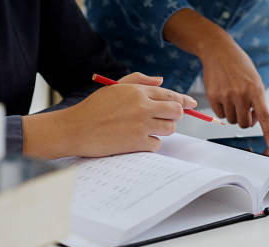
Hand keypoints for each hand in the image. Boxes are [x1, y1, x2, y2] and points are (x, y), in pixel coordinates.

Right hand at [22, 73, 196, 157]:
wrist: (76, 129)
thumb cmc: (93, 108)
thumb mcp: (115, 88)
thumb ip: (139, 81)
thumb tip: (161, 80)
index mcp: (137, 91)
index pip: (170, 95)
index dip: (184, 100)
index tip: (192, 104)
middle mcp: (143, 106)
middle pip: (176, 111)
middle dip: (175, 116)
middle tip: (166, 119)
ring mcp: (142, 125)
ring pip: (169, 128)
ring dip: (162, 130)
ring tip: (146, 129)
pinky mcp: (138, 142)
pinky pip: (156, 144)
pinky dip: (150, 144)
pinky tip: (136, 141)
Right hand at [162, 8, 268, 147]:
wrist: (218, 50)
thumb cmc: (238, 65)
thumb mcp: (254, 79)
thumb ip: (256, 99)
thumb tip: (252, 119)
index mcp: (255, 89)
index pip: (264, 116)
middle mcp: (241, 94)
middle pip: (244, 124)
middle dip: (245, 120)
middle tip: (245, 110)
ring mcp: (226, 96)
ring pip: (231, 121)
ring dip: (233, 114)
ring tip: (233, 98)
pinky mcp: (213, 96)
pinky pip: (220, 115)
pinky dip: (222, 110)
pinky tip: (223, 96)